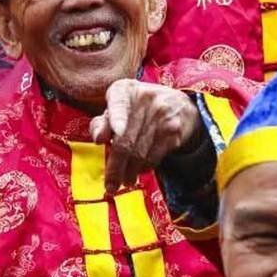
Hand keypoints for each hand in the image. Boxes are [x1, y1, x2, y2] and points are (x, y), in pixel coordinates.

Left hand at [90, 79, 202, 193]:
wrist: (179, 104)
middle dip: (115, 168)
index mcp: (124, 90)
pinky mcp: (174, 131)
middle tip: (110, 186)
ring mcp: (162, 115)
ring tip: (124, 181)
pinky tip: (138, 171)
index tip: (102, 139)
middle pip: (125, 141)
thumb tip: (98, 139)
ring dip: (129, 172)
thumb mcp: (118, 107)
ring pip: (139, 153)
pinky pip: (153, 157)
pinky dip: (143, 168)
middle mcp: (144, 99)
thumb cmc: (137, 108)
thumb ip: (102, 122)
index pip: (117, 104)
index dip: (113, 120)